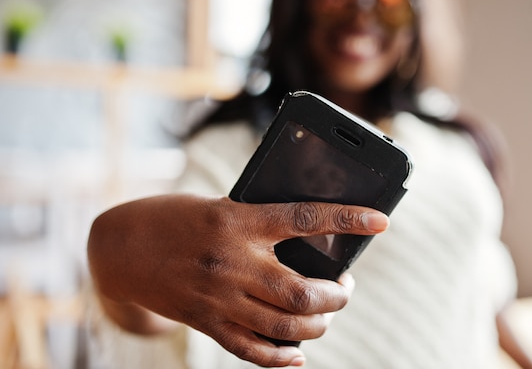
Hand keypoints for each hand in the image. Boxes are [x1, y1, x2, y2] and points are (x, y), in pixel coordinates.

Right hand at [87, 194, 387, 366]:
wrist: (121, 246)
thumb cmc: (175, 217)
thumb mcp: (221, 206)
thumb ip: (259, 223)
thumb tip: (308, 241)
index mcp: (238, 220)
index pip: (306, 219)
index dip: (348, 219)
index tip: (381, 221)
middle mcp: (232, 261)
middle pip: (302, 291)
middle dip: (337, 296)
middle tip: (345, 288)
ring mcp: (219, 297)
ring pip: (284, 325)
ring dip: (318, 325)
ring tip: (326, 314)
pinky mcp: (206, 321)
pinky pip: (251, 350)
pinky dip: (281, 357)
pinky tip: (298, 354)